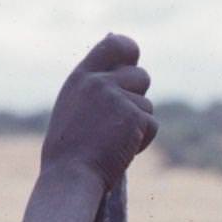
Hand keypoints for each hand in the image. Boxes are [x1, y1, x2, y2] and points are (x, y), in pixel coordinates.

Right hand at [41, 32, 157, 188]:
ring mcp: (117, 97)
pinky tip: (122, 151)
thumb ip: (93, 86)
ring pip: (147, 105)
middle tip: (123, 122)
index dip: (130, 51)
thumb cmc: (69, 152)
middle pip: (141, 76)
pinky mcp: (133, 116)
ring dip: (138, 126)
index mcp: (81, 77)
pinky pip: (152, 125)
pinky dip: (143, 141)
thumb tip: (119, 59)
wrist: (70, 176)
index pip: (114, 45)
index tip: (133, 61)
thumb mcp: (74, 108)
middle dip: (139, 98)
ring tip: (114, 142)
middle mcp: (100, 81)